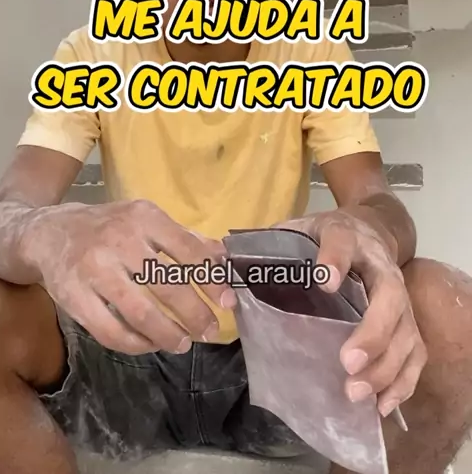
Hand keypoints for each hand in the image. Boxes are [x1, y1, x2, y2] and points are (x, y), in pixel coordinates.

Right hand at [21, 200, 235, 354]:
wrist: (49, 232)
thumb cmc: (108, 227)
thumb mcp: (145, 220)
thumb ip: (184, 239)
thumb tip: (225, 259)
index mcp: (144, 217)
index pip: (186, 250)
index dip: (211, 279)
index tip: (229, 302)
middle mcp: (120, 239)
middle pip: (167, 284)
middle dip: (195, 313)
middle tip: (211, 331)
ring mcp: (94, 269)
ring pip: (140, 312)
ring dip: (168, 334)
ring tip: (184, 343)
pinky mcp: (73, 297)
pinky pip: (110, 331)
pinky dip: (136, 345)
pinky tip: (151, 345)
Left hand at [274, 209, 427, 417]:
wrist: (370, 230)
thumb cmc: (323, 237)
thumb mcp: (295, 230)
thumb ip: (263, 246)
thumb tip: (219, 263)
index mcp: (346, 236)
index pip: (341, 242)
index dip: (335, 259)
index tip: (324, 280)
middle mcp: (380, 265)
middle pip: (389, 296)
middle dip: (371, 331)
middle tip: (347, 362)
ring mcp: (400, 296)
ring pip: (405, 331)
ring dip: (385, 366)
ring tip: (356, 393)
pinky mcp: (408, 322)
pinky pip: (415, 353)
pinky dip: (403, 381)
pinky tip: (381, 405)